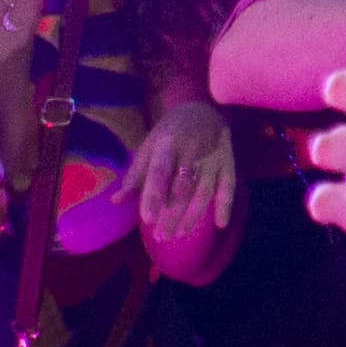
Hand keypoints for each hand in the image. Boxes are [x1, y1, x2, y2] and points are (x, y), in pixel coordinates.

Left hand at [129, 97, 237, 252]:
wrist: (201, 110)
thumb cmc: (169, 134)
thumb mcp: (149, 147)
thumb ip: (135, 176)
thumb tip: (117, 201)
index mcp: (167, 145)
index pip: (160, 173)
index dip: (154, 196)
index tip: (147, 220)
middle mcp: (192, 150)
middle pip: (183, 188)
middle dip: (173, 214)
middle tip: (161, 236)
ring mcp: (213, 157)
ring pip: (204, 190)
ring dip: (193, 215)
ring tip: (180, 234)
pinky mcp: (228, 161)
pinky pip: (229, 186)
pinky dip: (226, 204)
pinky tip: (220, 224)